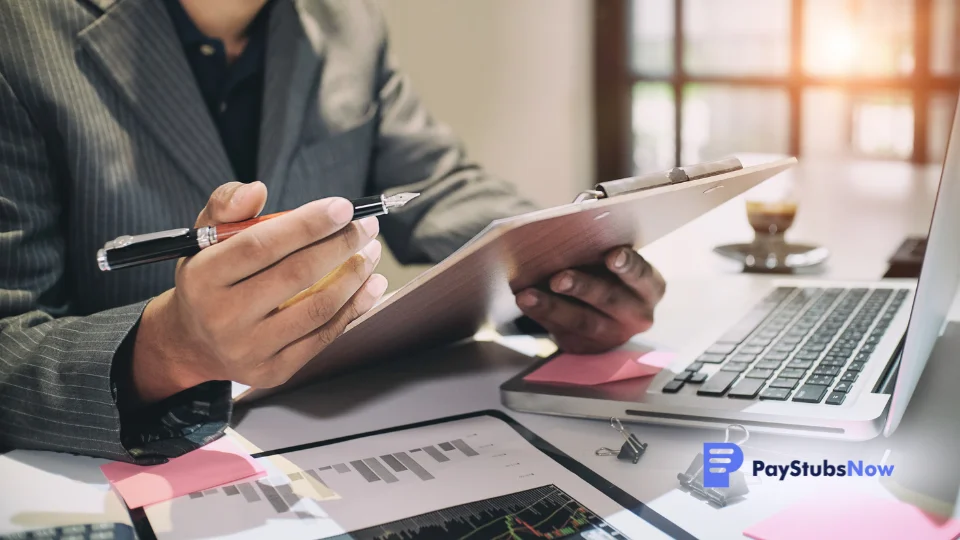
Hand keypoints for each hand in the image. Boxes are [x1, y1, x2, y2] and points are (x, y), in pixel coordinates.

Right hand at [131, 181, 387, 402]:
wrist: (195, 342)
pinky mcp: (274, 370)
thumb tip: (257, 190)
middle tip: (366, 226)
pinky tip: (371, 285)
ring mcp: (249, 348)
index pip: (261, 245)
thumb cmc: (209, 279)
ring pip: (318, 308)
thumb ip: (227, 205)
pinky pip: (324, 336)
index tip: (343, 207)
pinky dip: (355, 308)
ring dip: (355, 276)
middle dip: (341, 245)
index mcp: (203, 277)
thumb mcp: (204, 236)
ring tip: (371, 252)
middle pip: (296, 275)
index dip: (307, 224)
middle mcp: (223, 316)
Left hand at [514, 247, 665, 353]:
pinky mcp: (586, 347)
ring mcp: (611, 335)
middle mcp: (636, 315)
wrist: (605, 311)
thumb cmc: (608, 274)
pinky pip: (562, 331)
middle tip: (559, 278)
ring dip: (553, 307)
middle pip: (609, 300)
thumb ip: (600, 245)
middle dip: (583, 287)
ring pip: (582, 322)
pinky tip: (525, 302)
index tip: (613, 255)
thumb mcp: (613, 260)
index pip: (641, 275)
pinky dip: (541, 315)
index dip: (628, 265)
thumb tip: (573, 220)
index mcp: (649, 287)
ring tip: (528, 295)